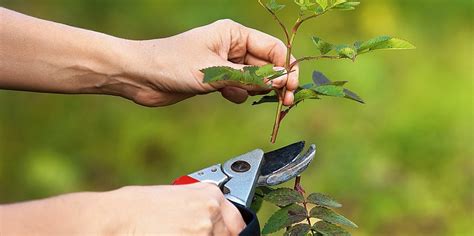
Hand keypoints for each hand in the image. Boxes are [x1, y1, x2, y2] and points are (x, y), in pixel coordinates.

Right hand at [0, 183, 245, 234]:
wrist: (113, 218)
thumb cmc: (135, 207)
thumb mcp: (174, 197)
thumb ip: (198, 206)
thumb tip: (209, 219)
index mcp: (209, 193)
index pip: (238, 223)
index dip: (232, 233)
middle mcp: (210, 209)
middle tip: (188, 234)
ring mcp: (202, 229)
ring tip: (173, 233)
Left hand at [126, 19, 298, 105]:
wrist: (140, 76)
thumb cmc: (173, 64)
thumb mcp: (215, 71)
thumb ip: (250, 78)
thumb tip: (282, 80)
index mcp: (234, 34)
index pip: (273, 48)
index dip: (287, 67)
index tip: (292, 88)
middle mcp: (232, 46)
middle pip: (266, 64)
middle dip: (276, 82)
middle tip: (286, 102)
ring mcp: (223, 63)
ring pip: (253, 77)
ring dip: (258, 89)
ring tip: (256, 98)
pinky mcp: (215, 79)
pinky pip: (238, 87)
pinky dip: (239, 94)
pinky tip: (230, 96)